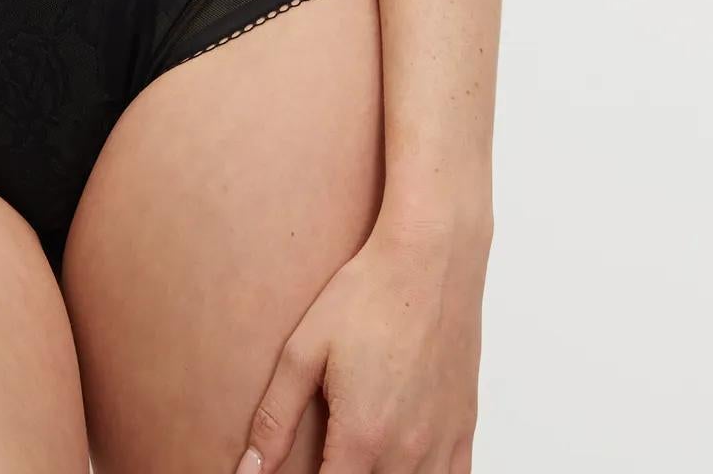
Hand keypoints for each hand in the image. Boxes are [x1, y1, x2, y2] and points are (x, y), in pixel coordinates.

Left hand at [229, 212, 486, 471]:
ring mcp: (441, 445)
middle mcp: (407, 452)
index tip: (295, 470)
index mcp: (363, 438)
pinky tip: (400, 461)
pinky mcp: (464, 431)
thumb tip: (248, 469)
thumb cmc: (368, 296)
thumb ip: (275, 418)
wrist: (430, 260)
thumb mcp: (304, 350)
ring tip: (357, 455)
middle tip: (327, 452)